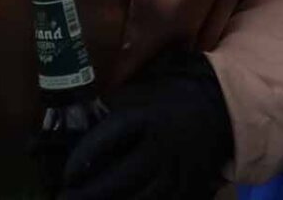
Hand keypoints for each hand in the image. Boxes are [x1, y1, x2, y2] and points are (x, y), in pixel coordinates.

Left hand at [59, 49, 232, 199]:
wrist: (217, 109)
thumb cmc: (167, 100)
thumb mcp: (139, 95)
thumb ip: (111, 110)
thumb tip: (75, 127)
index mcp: (149, 117)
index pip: (108, 138)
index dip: (83, 158)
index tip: (65, 175)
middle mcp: (163, 146)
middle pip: (123, 177)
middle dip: (90, 194)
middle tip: (65, 199)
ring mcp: (179, 170)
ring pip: (142, 198)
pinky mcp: (189, 188)